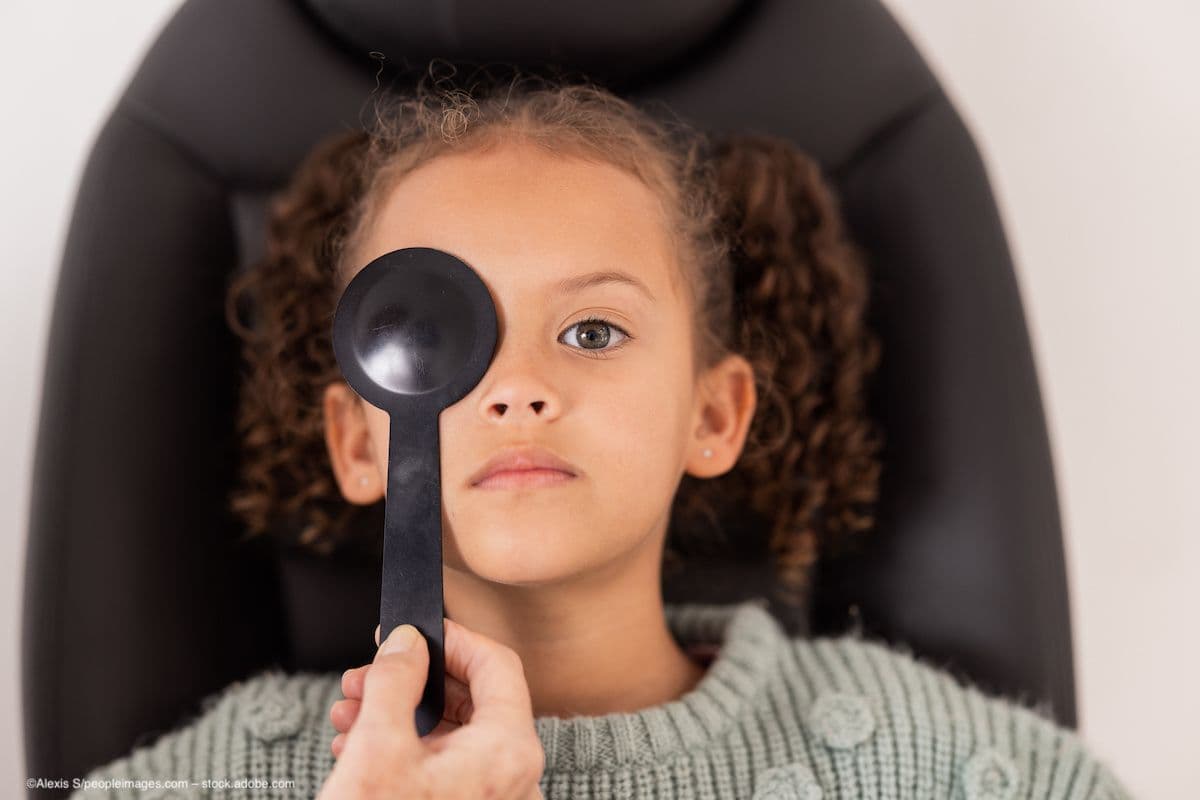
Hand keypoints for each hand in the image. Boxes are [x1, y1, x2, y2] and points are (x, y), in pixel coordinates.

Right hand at [319, 618, 544, 798]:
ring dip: (398, 711)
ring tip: (349, 709)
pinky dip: (403, 747)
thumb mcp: (376, 749)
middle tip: (366, 673)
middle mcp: (511, 779)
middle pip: (473, 698)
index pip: (498, 665)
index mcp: (508, 753)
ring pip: (452, 733)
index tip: (412, 630)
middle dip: (413, 679)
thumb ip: (396, 680)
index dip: (453, 638)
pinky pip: (444, 767)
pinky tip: (356, 743)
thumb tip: (407, 640)